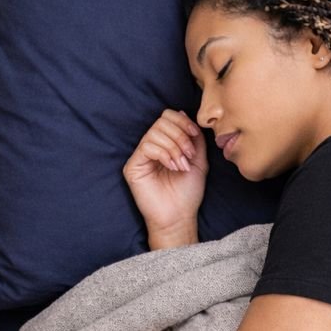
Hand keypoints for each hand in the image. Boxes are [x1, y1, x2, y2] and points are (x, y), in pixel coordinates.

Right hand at [122, 109, 207, 231]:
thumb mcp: (198, 160)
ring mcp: (140, 156)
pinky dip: (164, 153)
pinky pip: (147, 146)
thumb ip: (194, 138)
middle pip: (161, 121)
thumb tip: (184, 114)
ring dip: (174, 147)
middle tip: (189, 155)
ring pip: (155, 132)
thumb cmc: (188, 192)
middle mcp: (151, 147)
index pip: (168, 117)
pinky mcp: (132, 166)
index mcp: (166, 144)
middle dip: (180, 135)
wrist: (179, 217)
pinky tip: (173, 166)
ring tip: (182, 165)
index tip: (195, 135)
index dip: (183, 122)